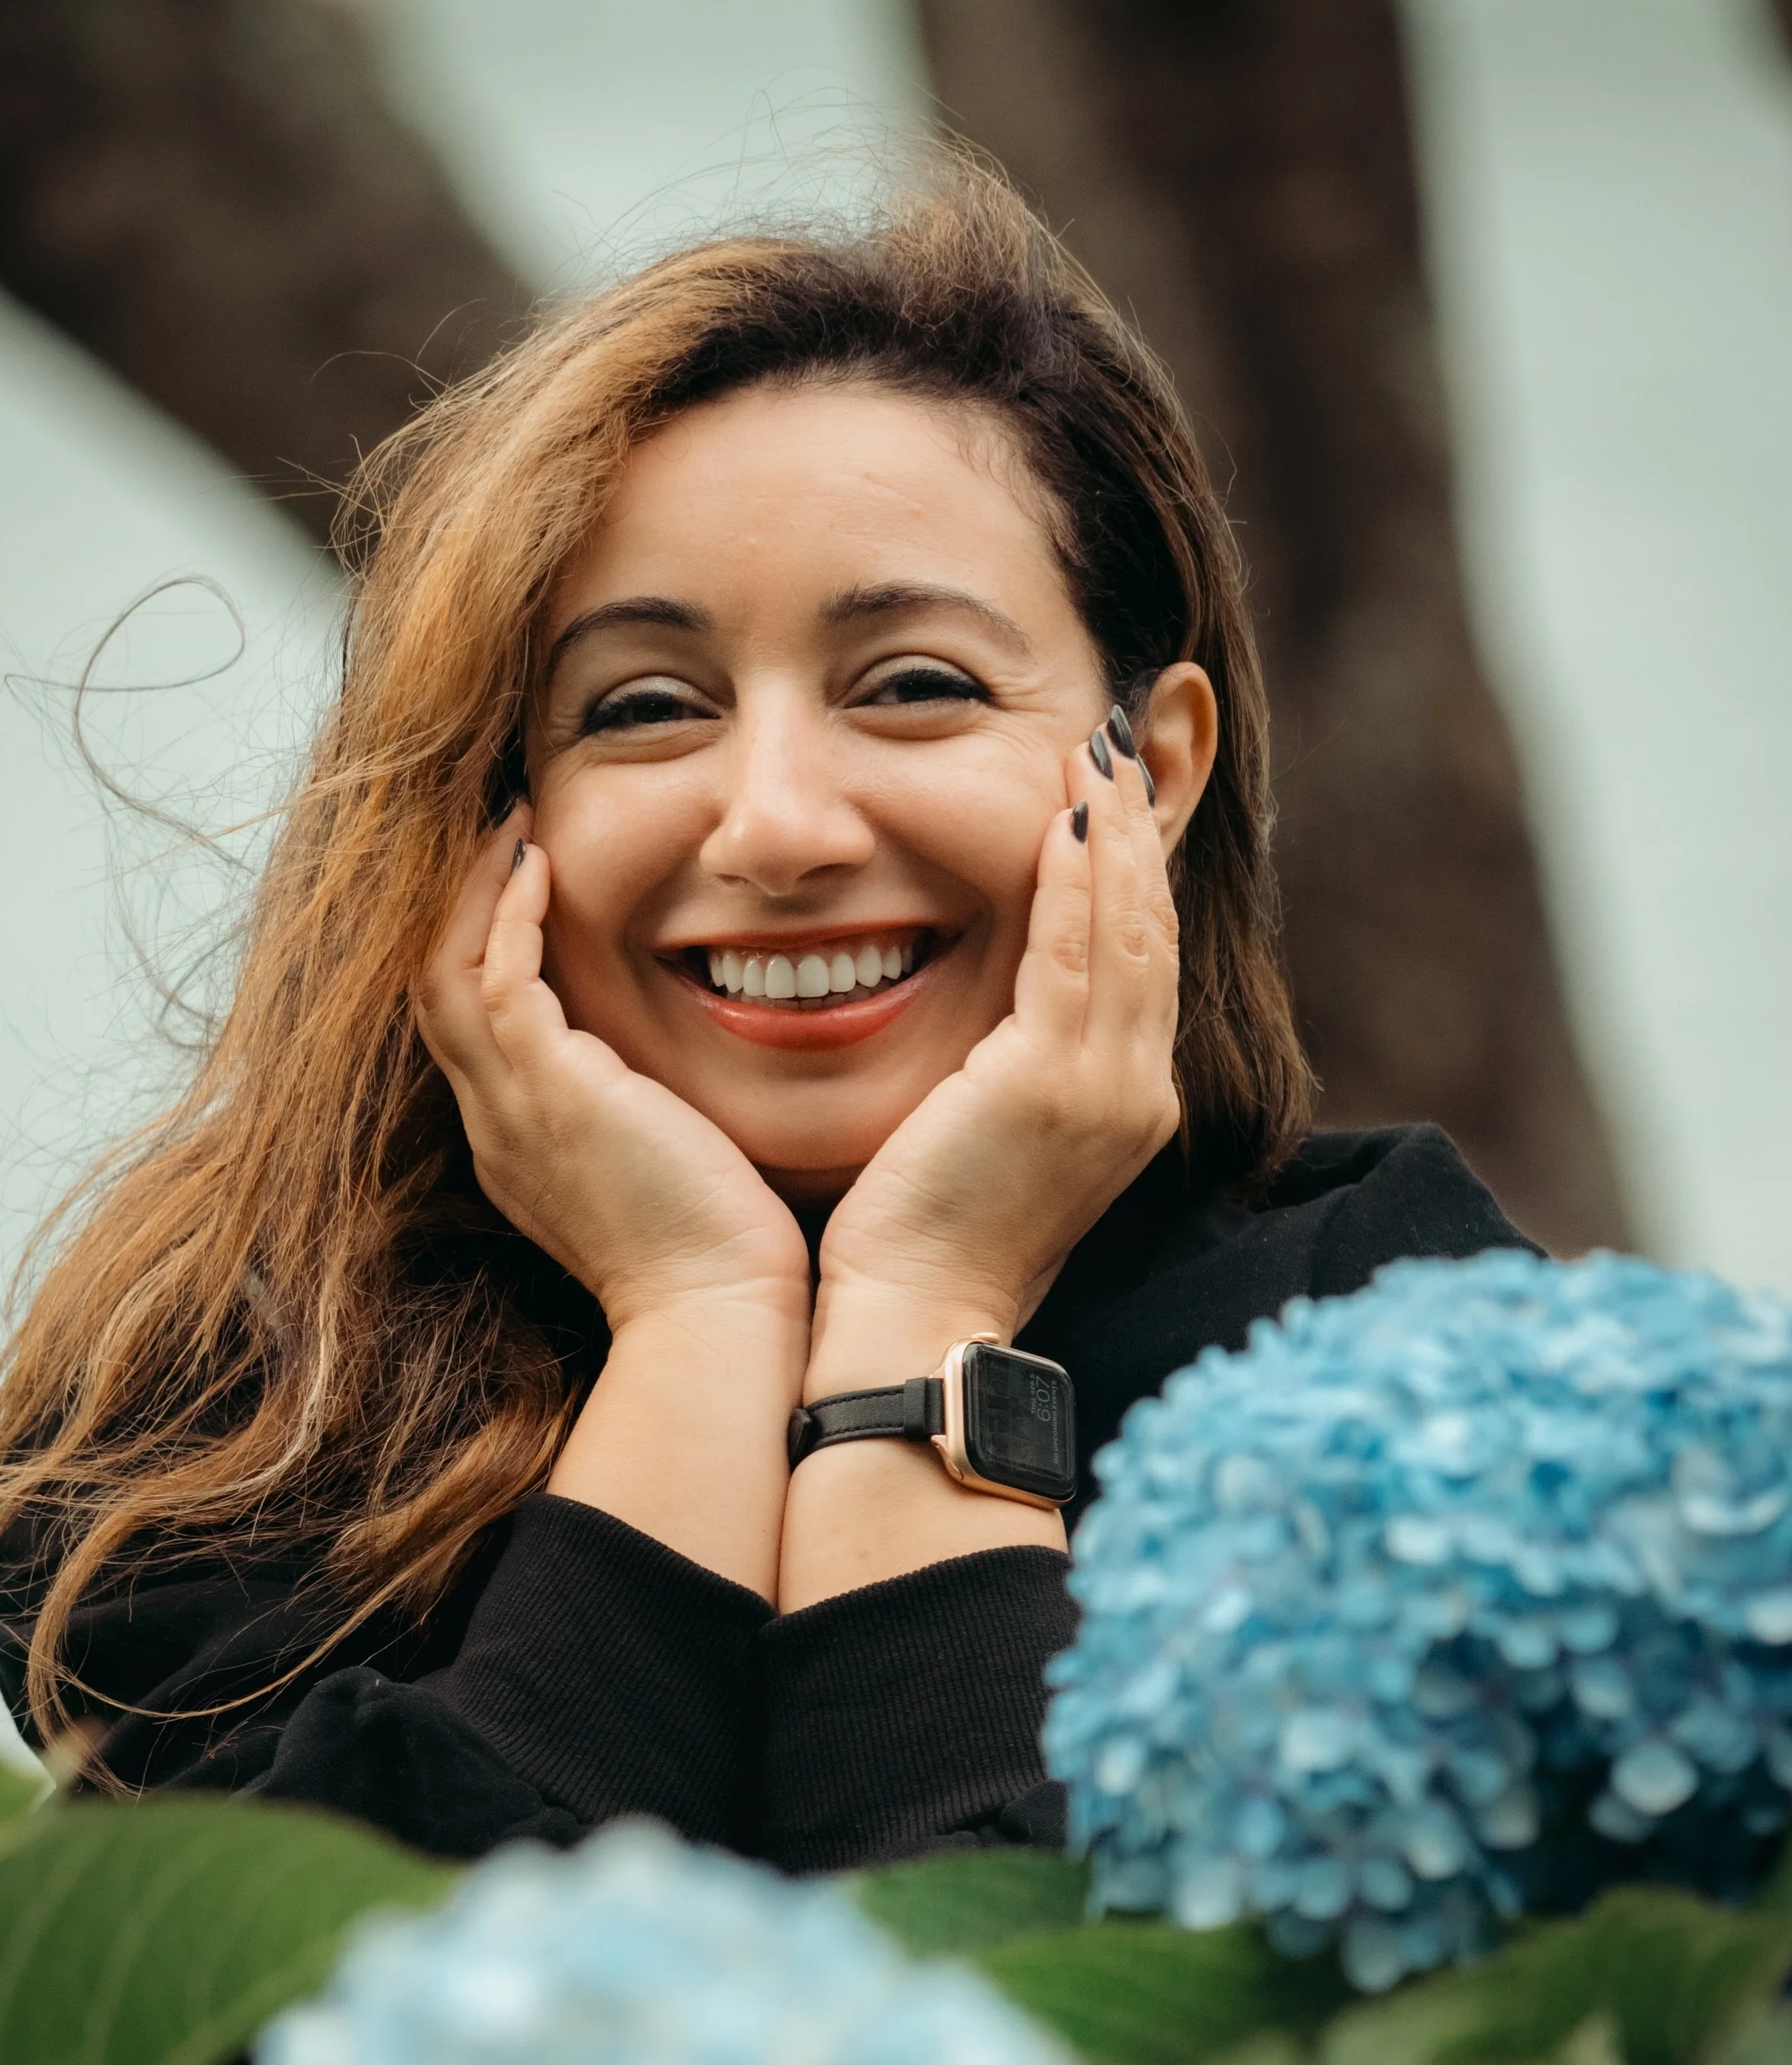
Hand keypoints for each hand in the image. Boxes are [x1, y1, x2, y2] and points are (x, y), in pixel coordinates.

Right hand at [416, 813, 809, 1334]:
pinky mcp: (549, 1092)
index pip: (467, 1027)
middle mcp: (495, 1124)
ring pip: (444, 975)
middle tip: (500, 831)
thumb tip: (671, 1074)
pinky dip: (509, 914)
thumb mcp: (659, 1166)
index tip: (520, 883)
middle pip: (433, 990)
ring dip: (473, 891)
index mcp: (517, 1143)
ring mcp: (511, 1110)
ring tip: (513, 826)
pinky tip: (539, 863)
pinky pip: (498, 980)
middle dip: (457, 905)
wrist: (714, 1310)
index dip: (478, 947)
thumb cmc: (714, 1249)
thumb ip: (642, 1115)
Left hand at [810, 727, 1178, 1375]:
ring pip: (1128, 930)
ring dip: (1115, 832)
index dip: (1135, 873)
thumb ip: (1012, 1072)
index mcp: (1124, 1105)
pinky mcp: (1051, 1085)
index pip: (1141, 962)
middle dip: (1140, 829)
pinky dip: (1076, 878)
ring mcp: (1105, 1090)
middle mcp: (1136, 1093)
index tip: (1115, 796)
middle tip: (1118, 740)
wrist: (911, 1324)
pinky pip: (1075, 954)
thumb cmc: (923, 1240)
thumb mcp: (988, 1140)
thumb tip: (995, 1021)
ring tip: (1098, 751)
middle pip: (1153, 931)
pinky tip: (1069, 815)